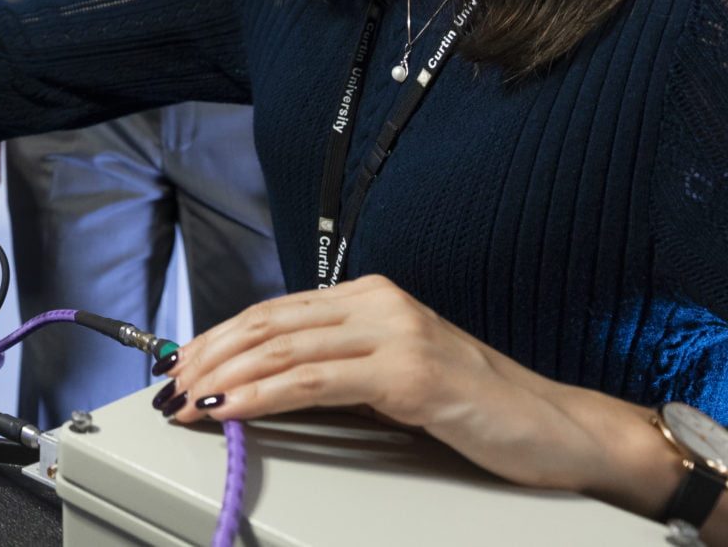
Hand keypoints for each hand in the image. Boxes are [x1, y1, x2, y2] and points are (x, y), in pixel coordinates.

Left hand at [156, 275, 727, 533]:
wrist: (558, 430)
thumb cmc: (479, 410)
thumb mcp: (394, 380)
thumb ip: (340, 371)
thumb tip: (265, 385)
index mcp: (372, 297)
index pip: (274, 311)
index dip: (219, 337)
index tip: (180, 364)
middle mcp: (379, 303)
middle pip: (268, 323)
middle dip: (209, 355)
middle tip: (169, 386)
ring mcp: (395, 334)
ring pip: (284, 348)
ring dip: (224, 377)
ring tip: (187, 400)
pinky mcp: (409, 374)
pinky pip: (316, 381)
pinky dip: (263, 394)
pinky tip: (232, 408)